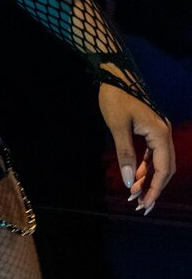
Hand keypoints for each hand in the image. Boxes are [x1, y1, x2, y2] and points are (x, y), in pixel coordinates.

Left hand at [98, 83, 174, 214]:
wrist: (113, 74)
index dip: (154, 189)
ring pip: (158, 161)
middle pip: (164, 168)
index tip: (144, 204)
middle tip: (140, 204)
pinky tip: (133, 176)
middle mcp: (164, 133)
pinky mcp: (149, 128)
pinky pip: (151, 153)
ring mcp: (158, 130)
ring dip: (147, 177)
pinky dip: (143, 166)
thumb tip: (127, 181)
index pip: (162, 169)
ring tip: (133, 193)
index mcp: (160, 133)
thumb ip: (124, 154)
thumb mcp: (117, 126)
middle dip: (153, 187)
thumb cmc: (115, 98)